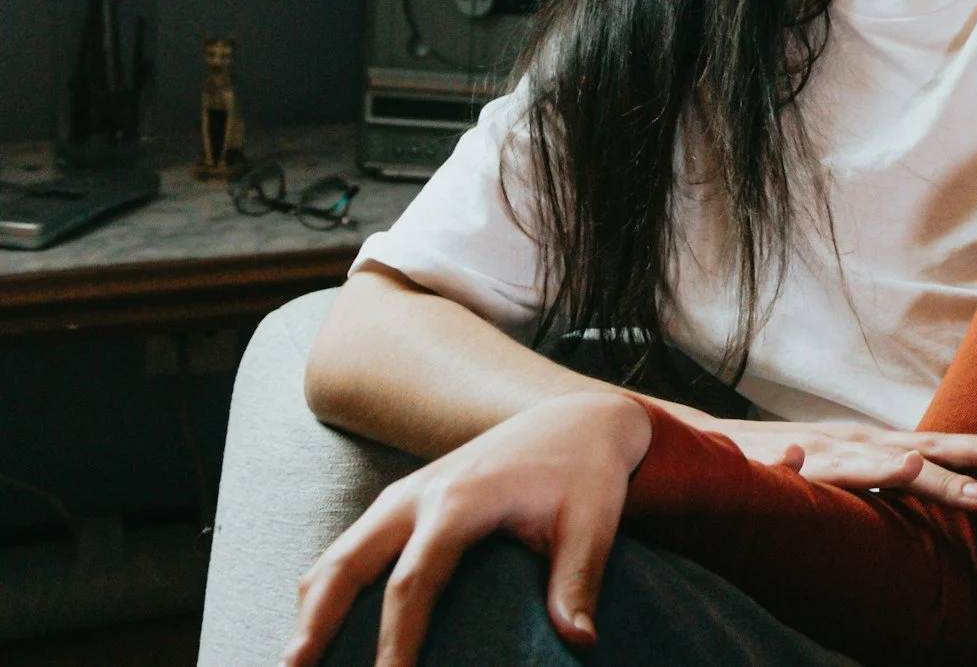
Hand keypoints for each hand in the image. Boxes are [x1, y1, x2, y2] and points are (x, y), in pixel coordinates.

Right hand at [286, 390, 652, 666]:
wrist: (574, 420)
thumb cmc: (584, 473)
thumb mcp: (594, 522)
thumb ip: (578, 580)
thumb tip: (580, 642)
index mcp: (460, 499)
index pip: (413, 581)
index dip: (396, 640)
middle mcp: (419, 494)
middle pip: (348, 564)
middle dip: (317, 623)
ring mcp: (404, 494)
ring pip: (338, 555)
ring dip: (312, 609)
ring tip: (297, 661)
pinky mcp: (402, 500)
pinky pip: (351, 547)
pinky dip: (328, 588)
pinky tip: (320, 628)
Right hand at [683, 413, 976, 507]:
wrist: (710, 444)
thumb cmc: (787, 458)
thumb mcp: (844, 460)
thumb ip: (882, 469)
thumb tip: (930, 474)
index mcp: (868, 444)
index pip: (931, 445)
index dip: (972, 449)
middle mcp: (846, 444)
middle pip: (907, 454)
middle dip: (948, 469)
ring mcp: (809, 454)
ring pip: (848, 462)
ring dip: (877, 466)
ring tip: (910, 470)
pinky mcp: (765, 466)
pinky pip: (775, 468)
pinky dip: (786, 464)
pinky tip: (792, 462)